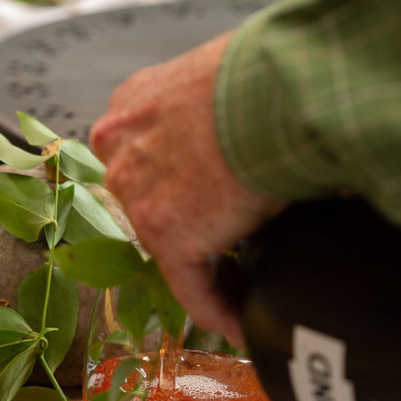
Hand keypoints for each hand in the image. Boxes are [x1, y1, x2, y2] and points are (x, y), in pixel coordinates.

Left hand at [90, 32, 282, 343]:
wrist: (278, 88)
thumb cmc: (270, 75)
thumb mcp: (222, 82)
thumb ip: (215, 117)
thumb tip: (257, 140)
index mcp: (132, 108)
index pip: (146, 165)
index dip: (178, 193)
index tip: (207, 215)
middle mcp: (122, 152)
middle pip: (153, 209)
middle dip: (191, 234)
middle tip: (230, 258)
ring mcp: (139, 196)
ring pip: (173, 251)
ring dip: (208, 274)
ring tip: (243, 297)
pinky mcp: (167, 235)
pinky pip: (192, 288)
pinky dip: (217, 310)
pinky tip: (240, 325)